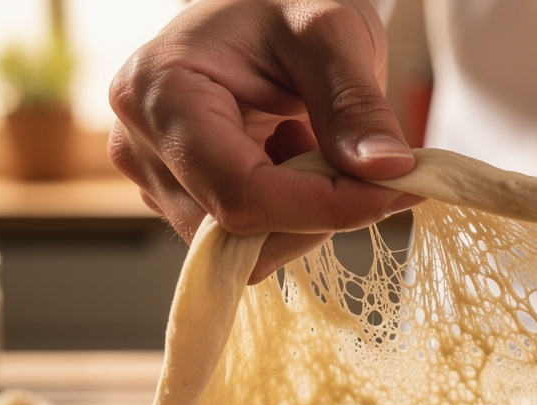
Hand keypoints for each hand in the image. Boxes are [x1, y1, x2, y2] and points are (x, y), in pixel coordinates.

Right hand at [108, 0, 419, 283]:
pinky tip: (302, 158)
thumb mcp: (332, 34)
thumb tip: (388, 171)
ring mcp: (156, 176)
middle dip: (319, 215)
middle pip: (238, 232)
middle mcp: (141, 144)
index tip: (394, 193)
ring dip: (308, 215)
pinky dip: (295, 213)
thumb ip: (356, 105)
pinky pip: (249, 239)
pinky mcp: (183, 196)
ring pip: (247, 248)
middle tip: (375, 172)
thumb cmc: (287, 2)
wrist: (265, 3)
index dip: (323, 209)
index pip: (241, 193)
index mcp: (160, 93)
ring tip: (325, 148)